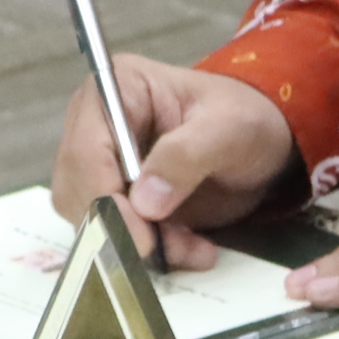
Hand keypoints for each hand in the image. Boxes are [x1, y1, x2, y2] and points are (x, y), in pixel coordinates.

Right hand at [53, 52, 296, 268]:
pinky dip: (149, 250)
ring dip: (137, 244)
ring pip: (91, 218)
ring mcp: (98, 163)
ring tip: (190, 247)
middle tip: (172, 250)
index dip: (104, 198)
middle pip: (78, 189)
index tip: (139, 238)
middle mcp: (94, 124)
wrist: (260, 144)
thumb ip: (187, 156)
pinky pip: (113, 234)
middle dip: (123, 228)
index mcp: (115, 88)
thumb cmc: (246, 119)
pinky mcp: (112, 197)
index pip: (87, 149)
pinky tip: (187, 248)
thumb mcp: (230, 129)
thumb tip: (144, 202)